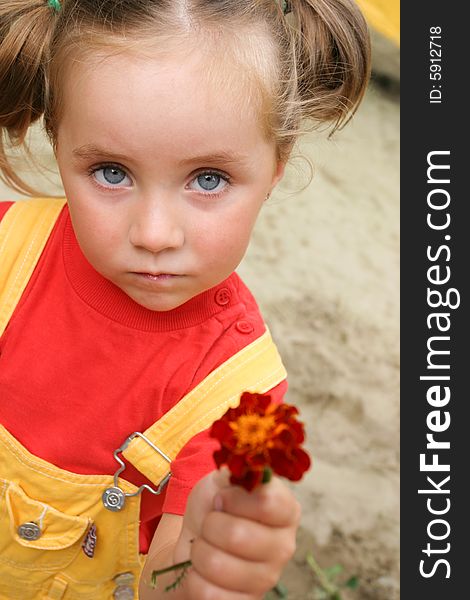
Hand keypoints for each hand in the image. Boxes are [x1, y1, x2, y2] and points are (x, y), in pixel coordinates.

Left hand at [175, 468, 300, 598]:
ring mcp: (267, 579)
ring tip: (204, 546)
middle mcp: (284, 546)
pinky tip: (202, 571)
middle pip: (237, 535)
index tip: (220, 499)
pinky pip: (209, 594)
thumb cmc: (214, 506)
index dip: (235, 499)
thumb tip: (248, 474)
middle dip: (209, 525)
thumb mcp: (224, 478)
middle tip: (210, 524)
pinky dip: (194, 579)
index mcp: (286, 510)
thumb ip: (238, 472)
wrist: (194, 540)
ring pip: (217, 565)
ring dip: (198, 552)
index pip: (267, 503)